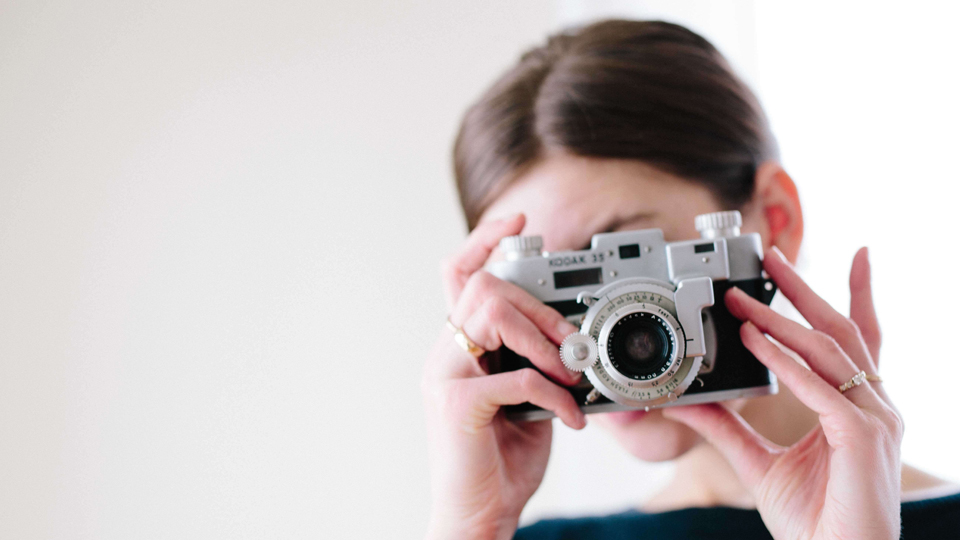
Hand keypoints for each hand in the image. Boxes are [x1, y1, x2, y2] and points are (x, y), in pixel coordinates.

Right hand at [422, 214, 585, 539]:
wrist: (478, 516)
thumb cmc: (500, 462)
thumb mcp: (526, 400)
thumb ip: (534, 362)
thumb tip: (570, 339)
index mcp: (458, 349)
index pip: (460, 274)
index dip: (485, 239)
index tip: (517, 219)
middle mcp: (443, 355)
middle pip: (484, 286)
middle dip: (539, 307)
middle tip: (570, 345)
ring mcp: (444, 377)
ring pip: (490, 312)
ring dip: (542, 338)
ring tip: (568, 372)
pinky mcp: (456, 405)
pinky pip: (514, 375)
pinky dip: (555, 394)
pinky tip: (571, 416)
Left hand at [663, 247, 902, 539]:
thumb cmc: (813, 520)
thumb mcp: (758, 462)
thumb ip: (726, 428)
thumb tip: (688, 400)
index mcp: (857, 408)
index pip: (860, 340)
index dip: (859, 294)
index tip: (856, 256)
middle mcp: (873, 407)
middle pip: (842, 331)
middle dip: (805, 290)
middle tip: (774, 257)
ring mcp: (872, 420)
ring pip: (828, 351)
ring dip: (781, 321)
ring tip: (742, 300)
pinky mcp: (861, 437)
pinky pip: (821, 389)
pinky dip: (785, 363)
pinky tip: (754, 343)